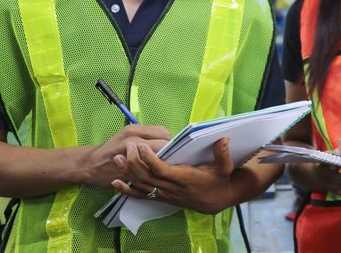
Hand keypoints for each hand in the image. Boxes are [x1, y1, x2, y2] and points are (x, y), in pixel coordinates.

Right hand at [81, 124, 169, 188]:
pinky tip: (152, 174)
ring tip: (158, 165)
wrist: (91, 165)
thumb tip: (167, 138)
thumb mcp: (127, 135)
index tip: (165, 146)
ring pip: (159, 160)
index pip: (164, 132)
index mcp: (134, 130)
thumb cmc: (113, 149)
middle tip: (164, 157)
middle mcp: (132, 141)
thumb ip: (146, 135)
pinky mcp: (129, 173)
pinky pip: (150, 173)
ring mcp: (131, 158)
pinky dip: (153, 174)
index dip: (167, 140)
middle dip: (168, 152)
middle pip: (164, 145)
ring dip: (162, 164)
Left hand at [111, 137, 242, 213]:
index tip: (140, 146)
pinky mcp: (162, 197)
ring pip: (142, 186)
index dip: (149, 159)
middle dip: (134, 162)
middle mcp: (172, 188)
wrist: (217, 201)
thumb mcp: (225, 167)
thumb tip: (224, 139)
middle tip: (127, 147)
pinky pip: (141, 196)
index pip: (162, 170)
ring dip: (128, 173)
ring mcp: (165, 194)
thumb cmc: (219, 181)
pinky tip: (116, 183)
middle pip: (147, 177)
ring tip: (117, 159)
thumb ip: (222, 154)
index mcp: (184, 178)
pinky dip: (127, 190)